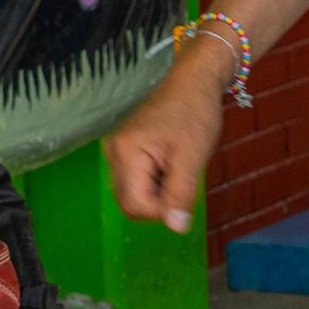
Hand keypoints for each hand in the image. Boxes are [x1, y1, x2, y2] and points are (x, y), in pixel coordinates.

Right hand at [105, 38, 232, 233]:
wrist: (194, 80)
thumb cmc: (196, 113)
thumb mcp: (193, 157)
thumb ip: (181, 194)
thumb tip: (175, 228)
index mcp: (126, 153)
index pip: (136, 206)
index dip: (163, 208)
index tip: (184, 187)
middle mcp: (113, 153)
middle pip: (130, 203)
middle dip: (159, 200)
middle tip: (182, 175)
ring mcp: (117, 151)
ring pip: (134, 194)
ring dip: (158, 191)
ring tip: (177, 165)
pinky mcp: (125, 150)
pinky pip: (136, 180)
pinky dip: (156, 180)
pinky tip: (170, 161)